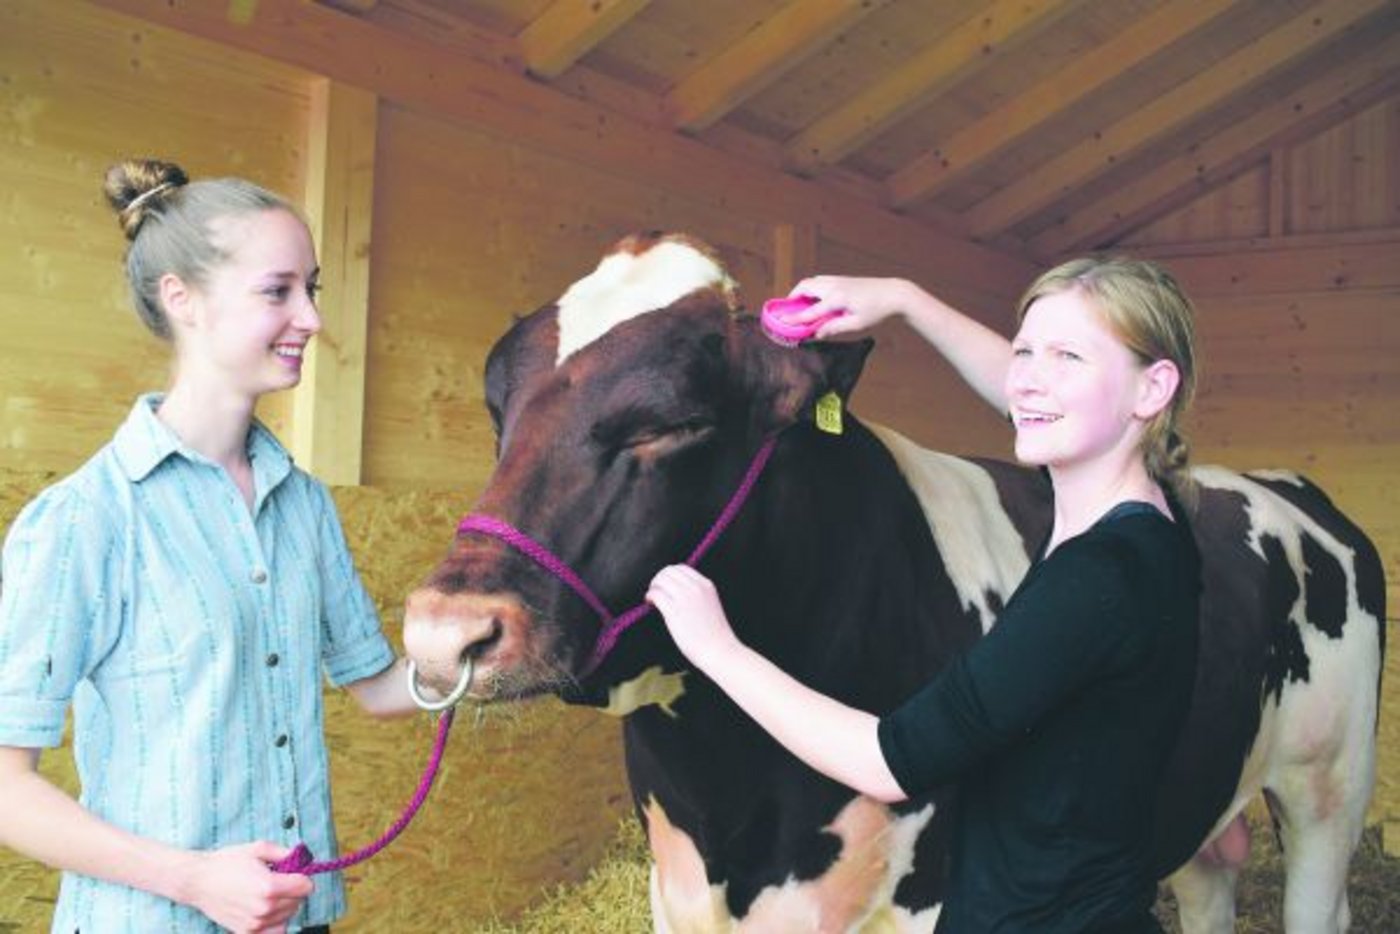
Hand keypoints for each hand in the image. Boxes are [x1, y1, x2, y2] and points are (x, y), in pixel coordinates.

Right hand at [179, 841, 312, 932]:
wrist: (198, 881)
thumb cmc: (226, 862)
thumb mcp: (259, 848)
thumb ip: (285, 853)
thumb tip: (303, 859)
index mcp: (270, 887)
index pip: (307, 887)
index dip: (302, 876)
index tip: (293, 872)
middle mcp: (264, 909)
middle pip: (298, 902)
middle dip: (293, 890)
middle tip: (278, 879)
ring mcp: (255, 924)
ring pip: (288, 916)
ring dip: (284, 905)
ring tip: (268, 893)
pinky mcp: (246, 932)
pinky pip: (275, 931)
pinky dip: (275, 921)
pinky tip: (266, 909)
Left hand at [647, 566, 742, 671]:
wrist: (718, 650)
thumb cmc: (714, 634)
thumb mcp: (710, 604)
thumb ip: (697, 594)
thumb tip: (675, 591)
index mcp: (706, 585)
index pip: (681, 568)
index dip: (670, 575)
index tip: (666, 586)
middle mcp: (696, 587)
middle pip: (668, 570)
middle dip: (659, 579)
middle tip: (656, 591)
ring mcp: (685, 598)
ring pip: (660, 579)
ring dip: (653, 586)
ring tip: (652, 598)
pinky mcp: (674, 611)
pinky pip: (656, 594)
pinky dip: (650, 596)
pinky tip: (650, 603)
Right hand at [785, 275, 921, 339]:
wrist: (893, 293)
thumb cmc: (877, 310)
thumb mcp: (856, 324)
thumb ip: (834, 328)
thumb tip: (817, 334)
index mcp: (836, 299)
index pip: (809, 311)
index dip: (794, 319)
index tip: (782, 323)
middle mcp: (834, 286)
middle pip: (804, 287)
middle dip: (792, 298)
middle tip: (788, 311)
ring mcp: (837, 280)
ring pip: (811, 281)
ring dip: (801, 291)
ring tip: (799, 305)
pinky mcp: (841, 279)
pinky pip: (819, 280)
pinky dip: (811, 288)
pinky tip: (814, 299)